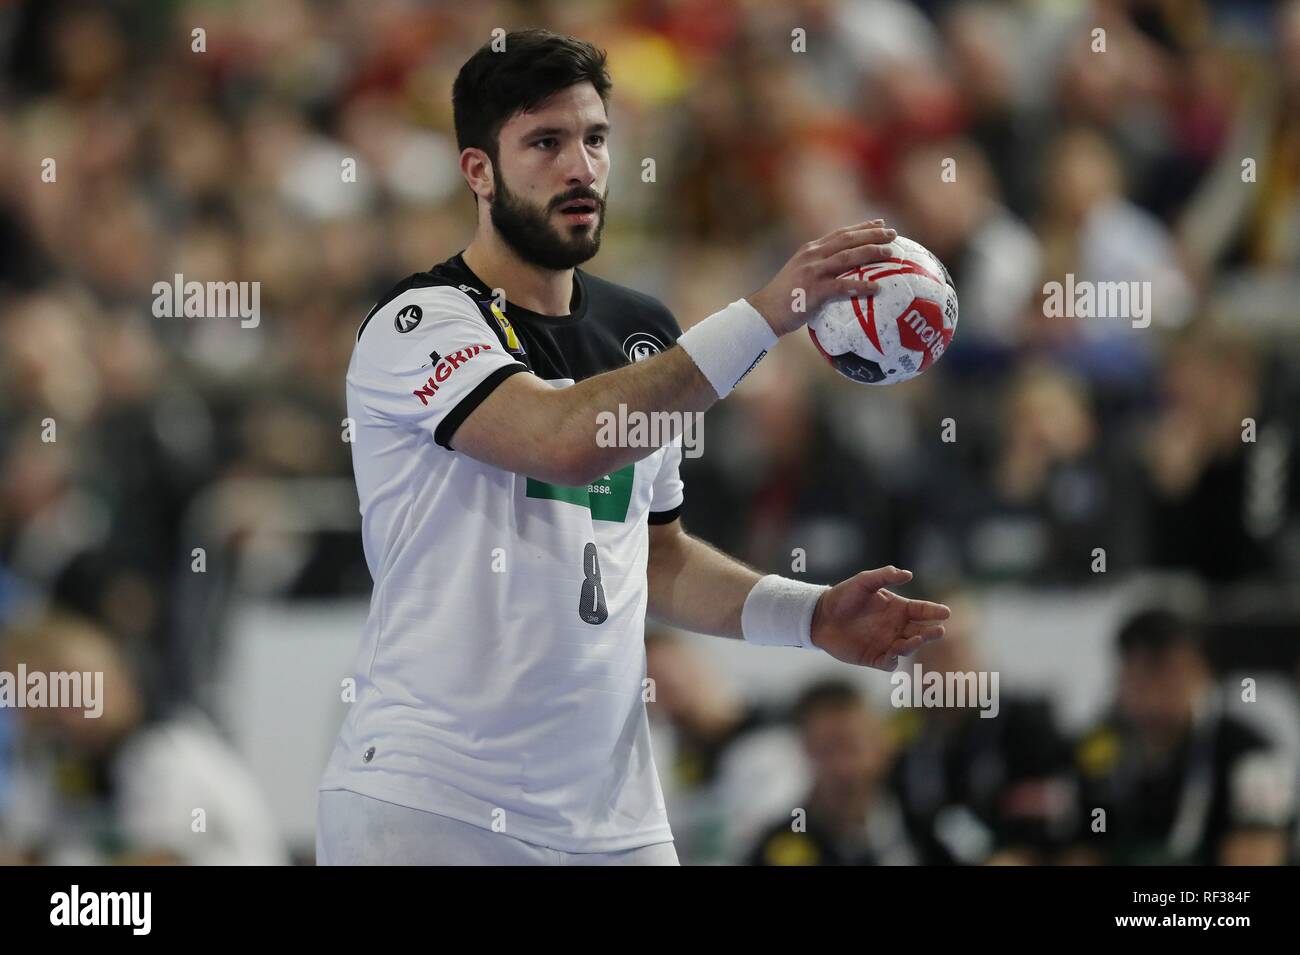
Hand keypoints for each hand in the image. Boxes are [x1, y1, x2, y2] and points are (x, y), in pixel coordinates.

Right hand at [746, 219, 896, 335]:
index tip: (881, 224)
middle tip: (894, 235)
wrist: (764, 311)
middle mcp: (813, 255)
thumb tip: (843, 275)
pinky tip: (877, 288)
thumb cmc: (785, 299)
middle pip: (848, 239)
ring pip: (848, 257)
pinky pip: (843, 286)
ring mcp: (813, 272)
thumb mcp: (800, 275)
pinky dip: (861, 286)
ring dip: (871, 253)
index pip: (840, 233)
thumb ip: (819, 269)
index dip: (862, 227)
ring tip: (891, 254)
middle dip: (873, 234)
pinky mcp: (815, 290)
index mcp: (810, 250)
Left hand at [810, 566, 949, 670]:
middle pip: (920, 631)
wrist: (820, 616)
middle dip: (931, 632)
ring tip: (917, 638)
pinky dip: (893, 659)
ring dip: (914, 644)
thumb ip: (884, 575)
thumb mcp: (863, 581)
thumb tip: (908, 574)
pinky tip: (894, 652)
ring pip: (907, 647)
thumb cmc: (843, 596)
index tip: (945, 612)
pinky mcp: (874, 657)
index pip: (921, 610)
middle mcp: (896, 627)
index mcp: (898, 609)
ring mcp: (887, 643)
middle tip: (939, 630)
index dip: (934, 611)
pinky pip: (888, 662)